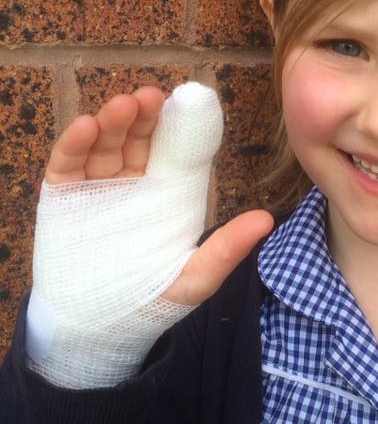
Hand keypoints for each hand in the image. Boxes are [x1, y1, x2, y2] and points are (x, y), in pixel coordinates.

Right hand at [45, 85, 273, 307]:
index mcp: (165, 192)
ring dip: (113, 121)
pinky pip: (67, 164)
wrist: (98, 326)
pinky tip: (86, 127)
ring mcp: (96, 186)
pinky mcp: (63, 197)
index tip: (186, 102)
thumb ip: (226, 250)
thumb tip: (267, 221)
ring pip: (104, 143)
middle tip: (152, 97)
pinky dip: (74, 143)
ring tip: (123, 106)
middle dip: (144, 115)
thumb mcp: (193, 277)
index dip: (177, 126)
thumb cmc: (148, 299)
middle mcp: (131, 181)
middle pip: (137, 137)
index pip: (172, 150)